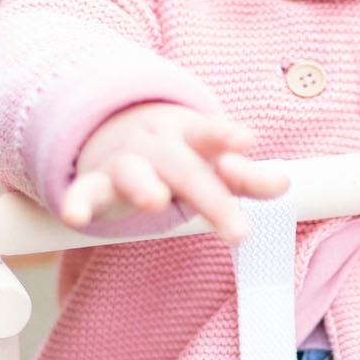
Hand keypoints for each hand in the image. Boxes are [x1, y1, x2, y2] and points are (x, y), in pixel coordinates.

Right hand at [61, 102, 288, 245]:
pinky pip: (86, 193)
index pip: (212, 136)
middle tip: (238, 233)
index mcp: (190, 136)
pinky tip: (75, 216)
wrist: (114, 126)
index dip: (228, 139)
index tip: (247, 142)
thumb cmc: (177, 153)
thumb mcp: (212, 160)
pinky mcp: (95, 184)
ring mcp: (125, 164)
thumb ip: (245, 176)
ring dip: (143, 186)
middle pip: (186, 170)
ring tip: (154, 201)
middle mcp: (158, 146)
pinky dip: (79, 203)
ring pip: (133, 173)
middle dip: (212, 200)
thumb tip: (284, 184)